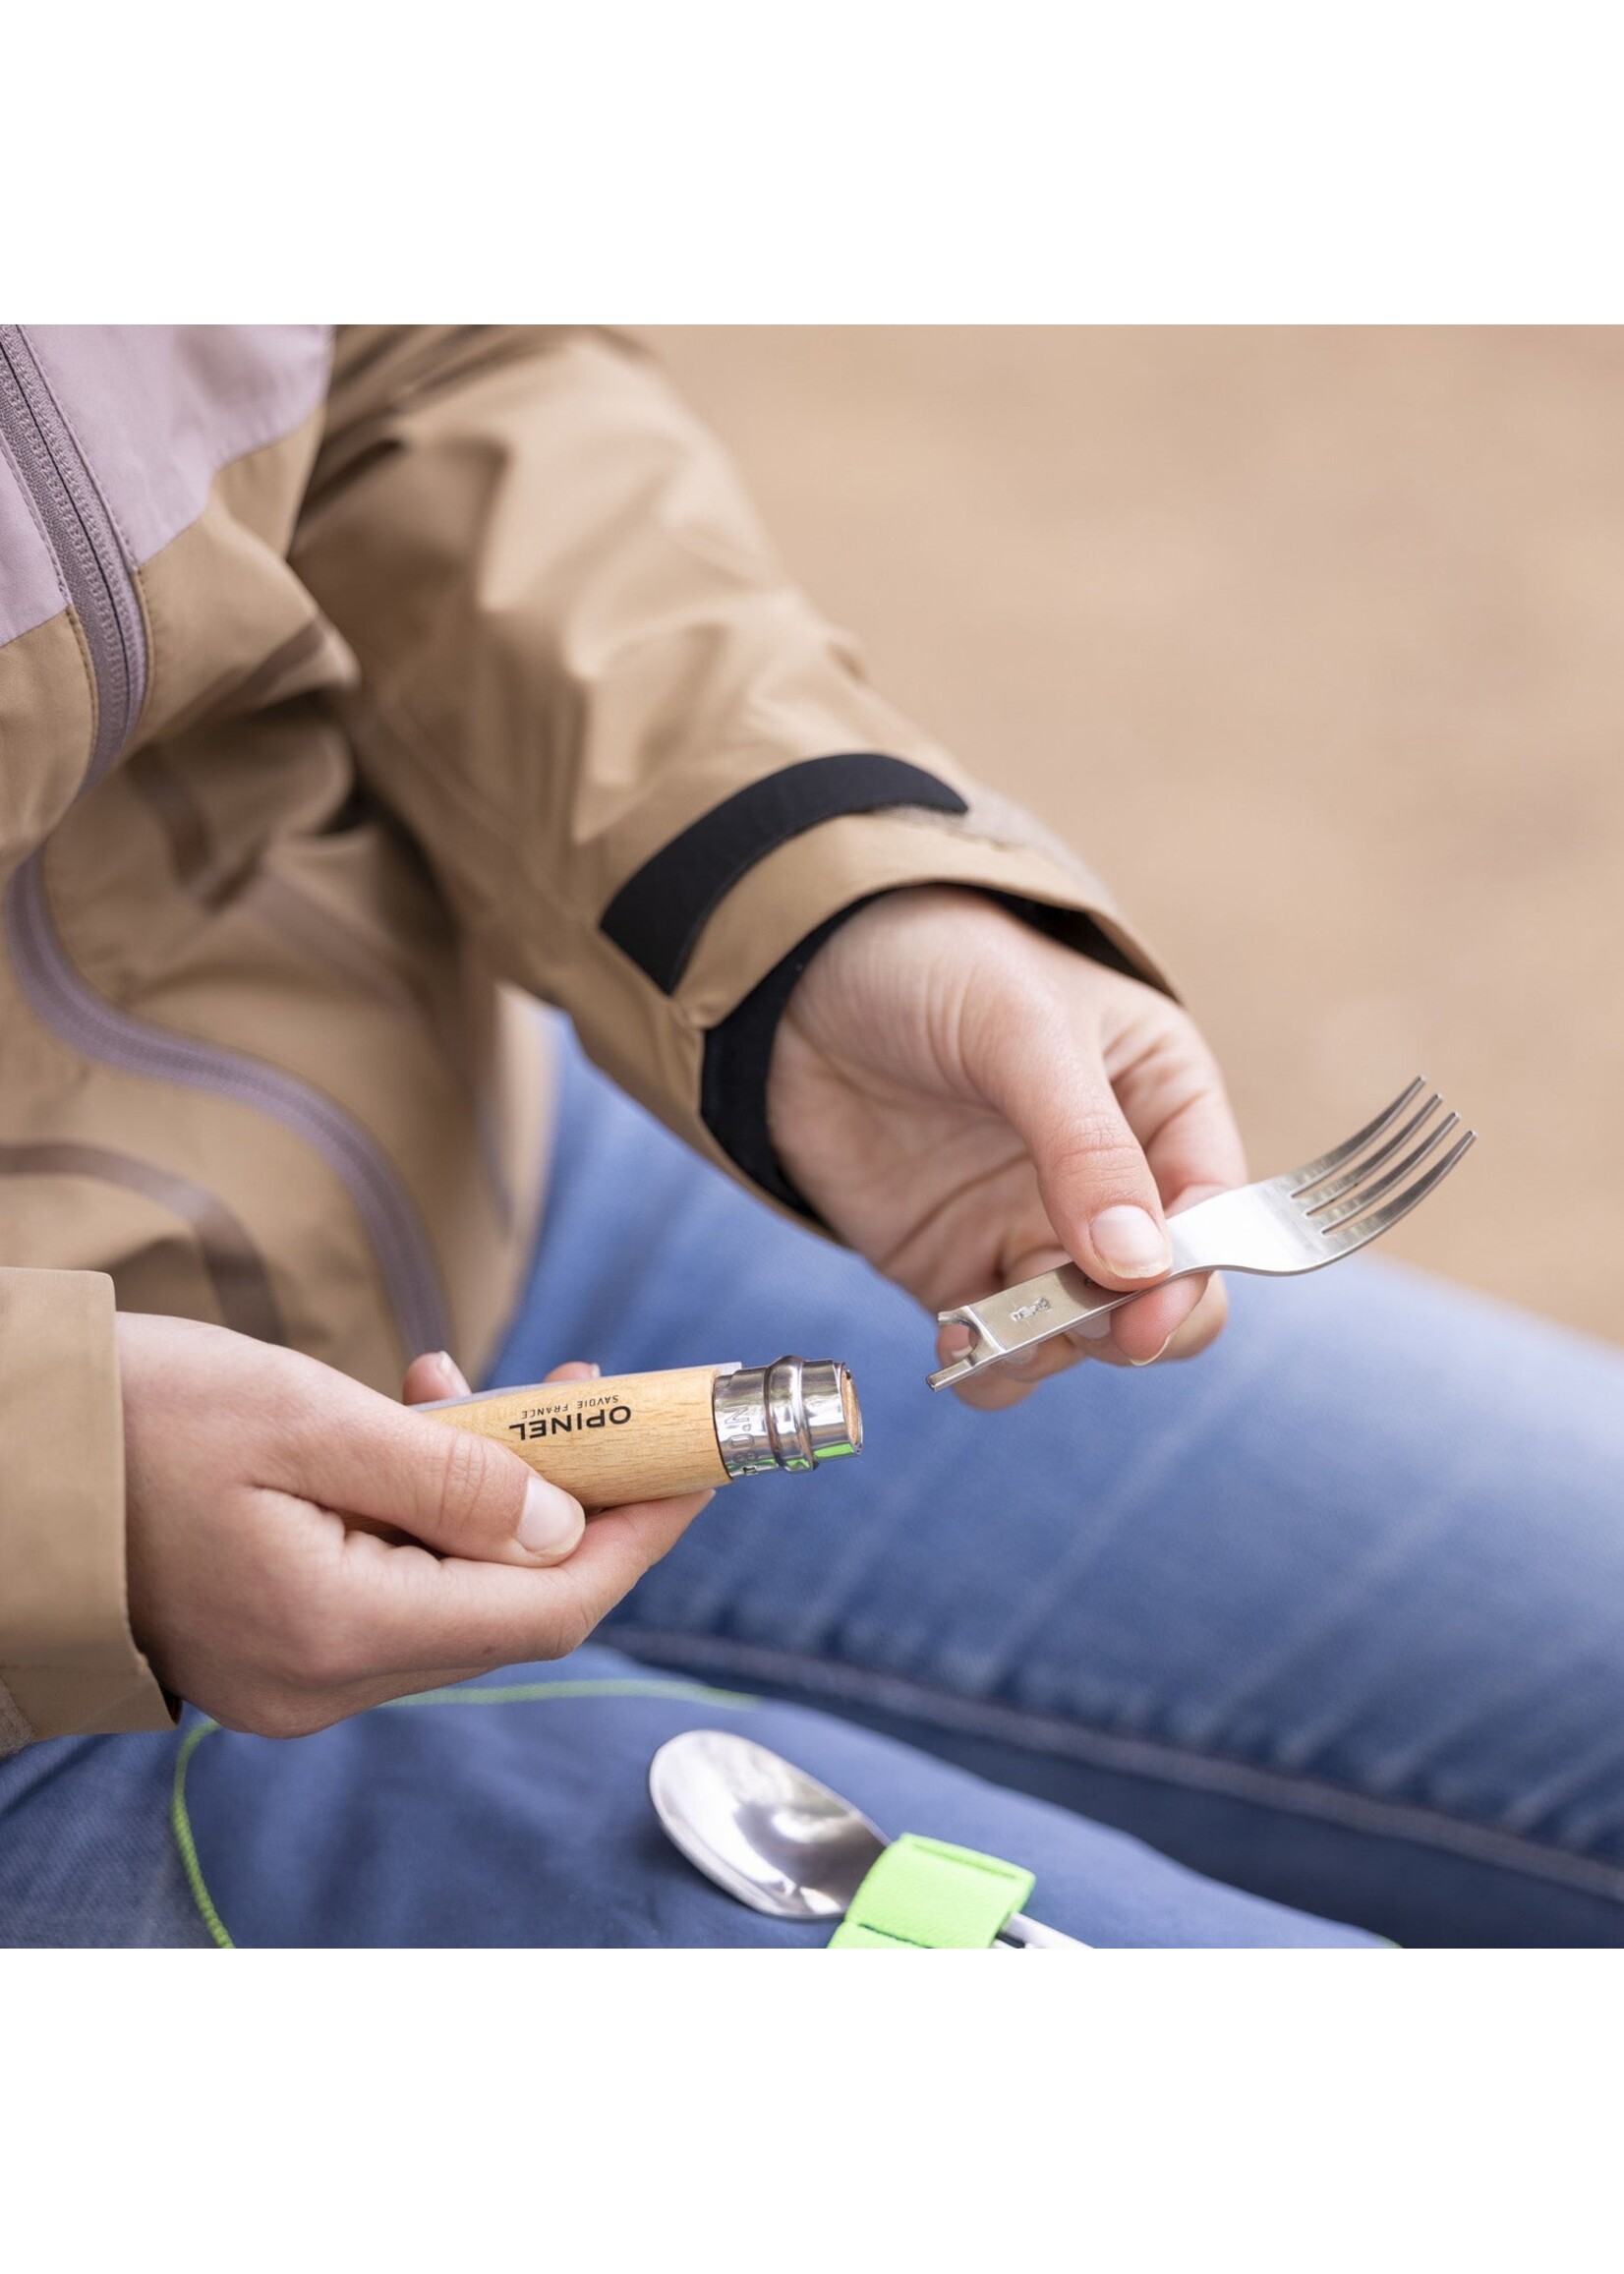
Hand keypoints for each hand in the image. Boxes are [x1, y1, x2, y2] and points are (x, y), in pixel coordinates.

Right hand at [120, 1316, 710, 1734]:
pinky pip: (397, 1582)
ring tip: (497, 1388)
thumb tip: (561, 1520)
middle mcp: (323, 1682)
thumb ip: (446, 1474)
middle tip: (605, 1399)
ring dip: (501, 1493)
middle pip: (509, 1604)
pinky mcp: (279, 1642)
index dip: (637, 1534)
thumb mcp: (301, 1418)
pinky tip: (423, 1416)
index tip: (698, 1463)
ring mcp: (298, 1673)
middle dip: (576, 1500)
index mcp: (333, 1634)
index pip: (543, 1607)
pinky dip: (433, 1507)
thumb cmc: (133, 1421)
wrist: (5, 1459)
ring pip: (457, 1589)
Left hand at [768, 887, 1245, 1407]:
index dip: (1194, 1269)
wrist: (798, 975)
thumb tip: (1140, 1264)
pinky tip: (955, 1340)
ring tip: (994, 1330)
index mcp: (1163, 1103)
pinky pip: (998, 1349)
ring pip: (1082, 1337)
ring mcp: (1034, 1230)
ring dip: (1052, 1350)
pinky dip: (988, 1365)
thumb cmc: (936, 963)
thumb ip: (1085, 1146)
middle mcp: (1113, 1181)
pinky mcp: (958, 1267)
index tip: (1148, 1310)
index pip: (1214, 1209)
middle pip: (1163, 1293)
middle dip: (1130, 1324)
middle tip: (1078, 1326)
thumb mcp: (1024, 1031)